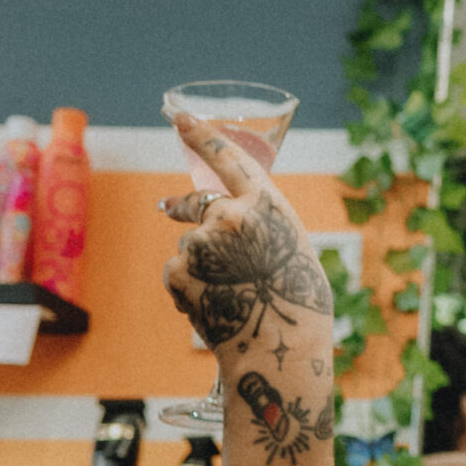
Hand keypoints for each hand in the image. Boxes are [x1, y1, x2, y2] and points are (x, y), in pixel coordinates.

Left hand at [159, 115, 336, 465]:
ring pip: (189, 246)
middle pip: (198, 204)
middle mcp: (233, 216)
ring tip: (231, 294)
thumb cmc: (297, 302)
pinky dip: (188, 288)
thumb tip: (212, 218)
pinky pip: (177, 273)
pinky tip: (213, 306)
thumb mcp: (290, 246)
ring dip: (200, 265)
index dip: (202, 134)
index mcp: (268, 205)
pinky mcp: (177, 272)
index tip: (177, 115)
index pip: (230, 158)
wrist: (280, 350)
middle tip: (168, 208)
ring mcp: (202, 244)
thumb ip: (258, 223)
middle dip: (184, 208)